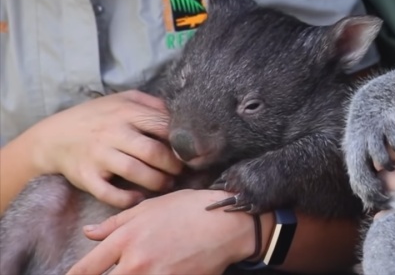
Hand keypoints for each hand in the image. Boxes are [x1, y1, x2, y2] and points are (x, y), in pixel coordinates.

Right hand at [30, 90, 182, 207]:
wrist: (54, 136)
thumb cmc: (97, 118)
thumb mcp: (123, 100)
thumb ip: (152, 104)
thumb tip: (181, 115)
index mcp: (126, 112)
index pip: (163, 126)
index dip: (182, 141)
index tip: (192, 151)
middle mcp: (113, 133)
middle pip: (153, 151)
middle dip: (174, 165)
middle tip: (181, 170)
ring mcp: (98, 156)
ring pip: (135, 172)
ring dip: (157, 182)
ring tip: (166, 184)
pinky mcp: (86, 177)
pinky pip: (109, 193)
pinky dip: (127, 199)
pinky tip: (139, 197)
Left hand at [66, 189, 256, 274]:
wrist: (228, 224)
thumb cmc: (190, 209)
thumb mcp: (150, 207)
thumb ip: (116, 223)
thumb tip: (89, 233)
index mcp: (125, 239)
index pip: (85, 269)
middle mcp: (135, 263)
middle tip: (114, 271)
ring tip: (139, 269)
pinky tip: (157, 272)